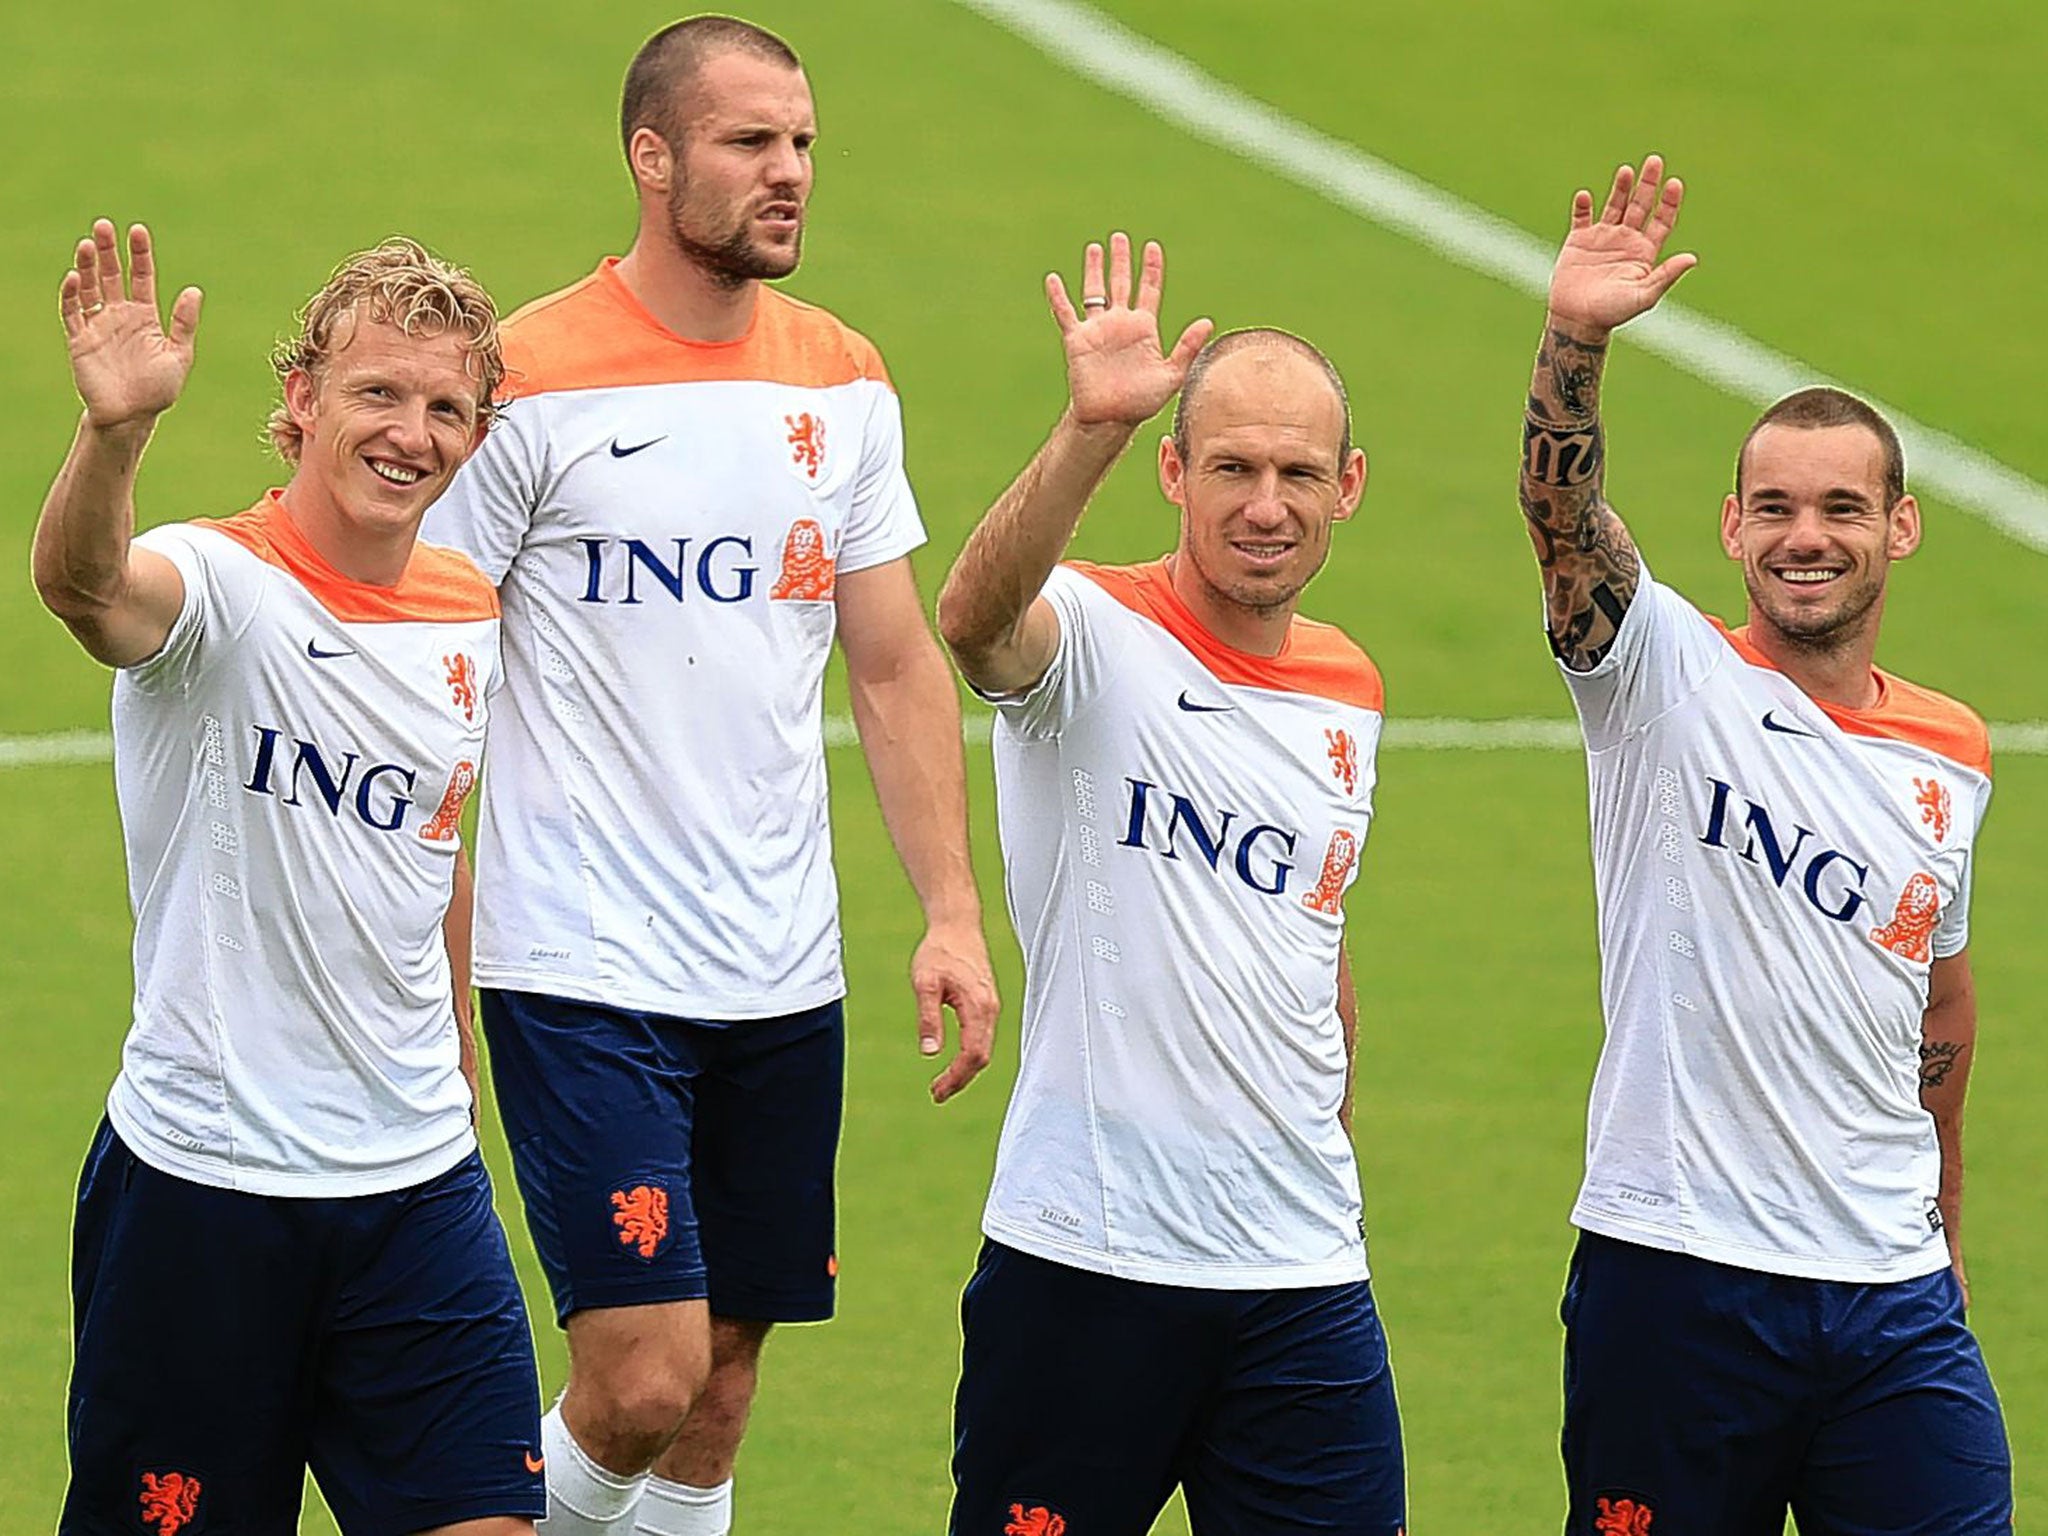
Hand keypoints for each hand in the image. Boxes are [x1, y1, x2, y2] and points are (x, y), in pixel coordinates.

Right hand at [60, 220, 202, 430]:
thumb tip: (194, 290)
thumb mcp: (179, 355)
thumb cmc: (158, 389)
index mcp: (145, 317)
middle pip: (111, 275)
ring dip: (87, 266)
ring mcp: (98, 326)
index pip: (141, 277)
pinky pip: (72, 313)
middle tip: (104, 225)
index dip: (140, 255)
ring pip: (89, 288)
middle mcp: (120, 316)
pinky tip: (74, 277)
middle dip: (107, 251)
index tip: (137, 231)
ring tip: (87, 243)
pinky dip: (72, 295)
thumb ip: (184, 323)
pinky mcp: (80, 340)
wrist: (132, 417)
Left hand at [912, 919, 999, 1104]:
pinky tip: (955, 1060)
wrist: (957, 924)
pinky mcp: (987, 1002)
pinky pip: (984, 1037)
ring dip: (966, 1069)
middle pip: (982, 1057)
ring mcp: (991, 1006)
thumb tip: (930, 1053)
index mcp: (979, 1007)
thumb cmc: (940, 950)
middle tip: (937, 1093)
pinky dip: (971, 1054)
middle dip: (961, 1079)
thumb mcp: (925, 984)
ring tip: (943, 1083)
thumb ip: (929, 1018)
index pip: (972, 1054)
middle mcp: (991, 1009)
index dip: (956, 1077)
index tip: (936, 1092)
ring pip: (984, 1048)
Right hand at [1047, 232, 1212, 430]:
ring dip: (1094, 270)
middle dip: (1121, 260)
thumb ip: (1187, 348)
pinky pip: (1066, 313)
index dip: (1151, 268)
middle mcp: (1120, 324)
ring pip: (1094, 291)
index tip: (1152, 247)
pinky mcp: (1077, 340)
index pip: (1149, 290)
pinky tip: (1053, 279)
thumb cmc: (1141, 402)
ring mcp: (1098, 330)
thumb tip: (1207, 321)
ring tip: (1095, 248)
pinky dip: (1058, 297)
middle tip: (1120, 237)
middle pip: (1121, 283)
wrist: (1110, 420)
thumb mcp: (1172, 375)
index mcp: (1144, 328)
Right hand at [1547, 156, 1696, 338]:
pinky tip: (1584, 196)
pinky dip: (1582, 206)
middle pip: (1641, 205)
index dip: (1669, 202)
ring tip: (1626, 170)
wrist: (1577, 321)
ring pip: (1615, 205)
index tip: (1674, 184)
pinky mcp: (1578, 241)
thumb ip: (1666, 275)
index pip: (1662, 220)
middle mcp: (1626, 241)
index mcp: (1644, 252)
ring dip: (1621, 187)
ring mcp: (1602, 239)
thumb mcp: (1644, 295)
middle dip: (1648, 184)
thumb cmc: (1612, 312)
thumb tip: (1692, 258)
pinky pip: (1581, 218)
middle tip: (1655, 161)